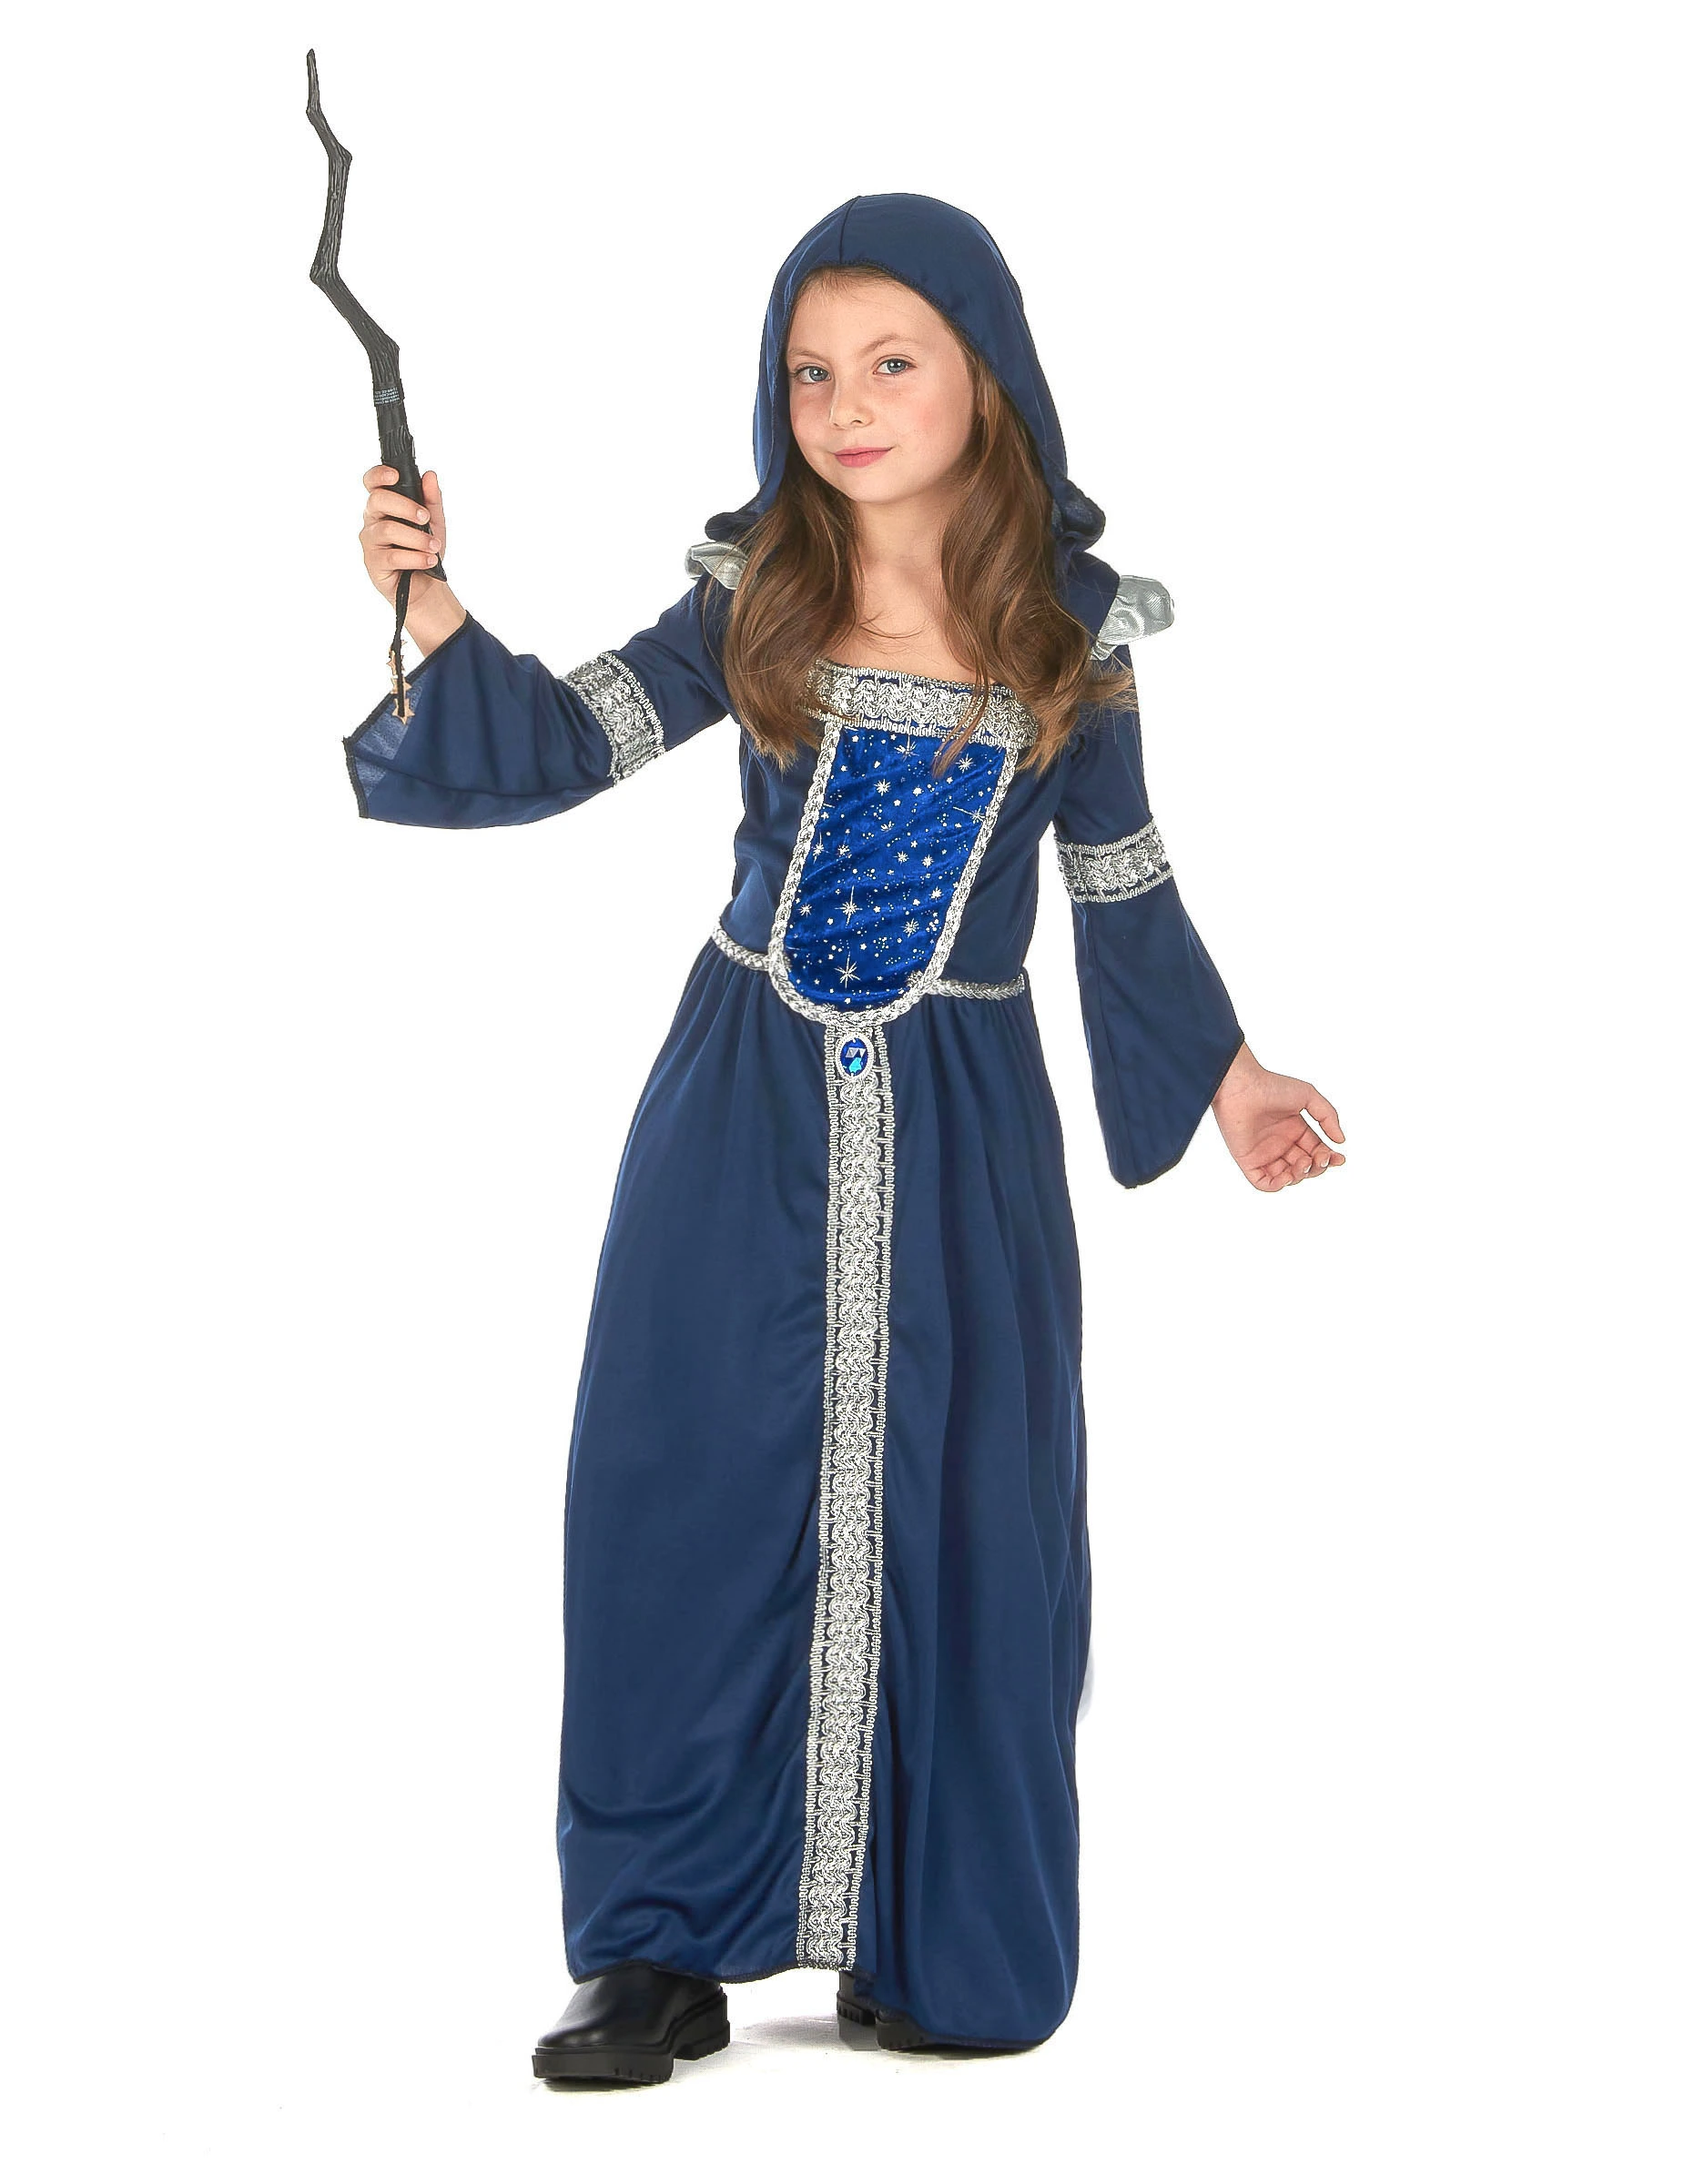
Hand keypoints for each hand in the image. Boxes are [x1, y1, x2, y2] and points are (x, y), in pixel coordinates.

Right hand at [359, 465, 444, 607]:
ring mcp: (370, 541)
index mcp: (384, 505)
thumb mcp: (435, 522)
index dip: (379, 475)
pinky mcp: (373, 563)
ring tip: (434, 547)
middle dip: (406, 507)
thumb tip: (429, 476)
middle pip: (378, 500)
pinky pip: (392, 556)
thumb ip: (432, 499)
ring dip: (416, 538)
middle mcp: (372, 520)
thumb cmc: (424, 550)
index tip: (395, 476)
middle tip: (425, 518)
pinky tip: (429, 561)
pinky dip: (415, 558)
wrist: (426, 584)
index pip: (372, 483)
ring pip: (387, 530)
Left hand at [1210, 1042, 1345, 1190]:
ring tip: (1304, 1162)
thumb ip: (1327, 1117)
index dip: (1329, 1158)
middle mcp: (1280, 1143)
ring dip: (1301, 1175)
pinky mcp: (1248, 1160)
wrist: (1242, 1086)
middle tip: (1320, 1158)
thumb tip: (1340, 1141)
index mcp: (1294, 1130)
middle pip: (1305, 1166)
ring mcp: (1264, 1153)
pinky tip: (1288, 1176)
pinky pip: (1263, 1182)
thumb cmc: (1271, 1086)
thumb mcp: (1308, 1097)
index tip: (1339, 1158)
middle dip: (1317, 1167)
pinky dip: (1277, 1185)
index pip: (1316, 1151)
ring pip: (1288, 1177)